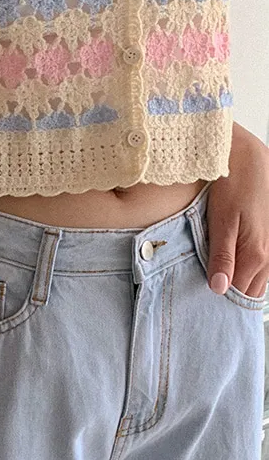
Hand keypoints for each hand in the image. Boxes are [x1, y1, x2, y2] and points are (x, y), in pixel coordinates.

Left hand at [206, 124, 268, 298]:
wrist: (247, 159)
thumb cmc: (232, 187)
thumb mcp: (221, 222)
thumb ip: (221, 257)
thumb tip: (219, 289)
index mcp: (257, 256)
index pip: (239, 295)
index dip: (219, 300)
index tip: (198, 299)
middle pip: (249, 291)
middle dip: (228, 293)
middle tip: (202, 291)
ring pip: (255, 279)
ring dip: (236, 281)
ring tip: (212, 277)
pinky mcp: (267, 238)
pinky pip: (258, 266)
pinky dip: (242, 269)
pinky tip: (226, 263)